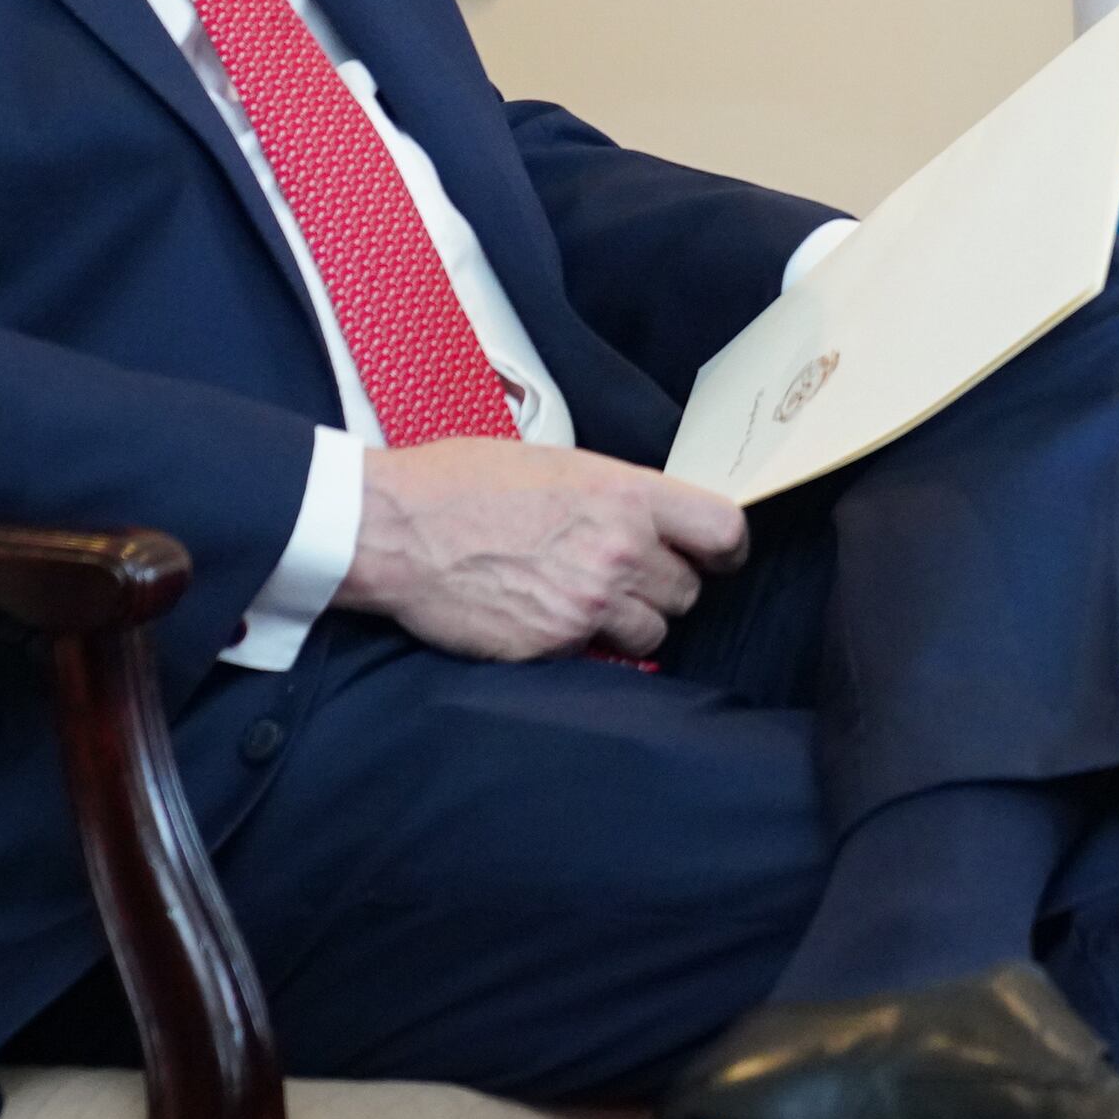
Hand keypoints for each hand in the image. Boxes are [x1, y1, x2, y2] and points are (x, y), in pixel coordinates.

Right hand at [347, 438, 748, 663]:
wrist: (394, 529)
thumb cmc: (461, 483)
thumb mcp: (554, 464)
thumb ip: (613, 495)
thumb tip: (645, 516)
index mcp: (627, 495)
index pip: (723, 530)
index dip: (724, 549)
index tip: (714, 555)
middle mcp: (621, 550)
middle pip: (689, 589)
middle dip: (662, 587)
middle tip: (621, 576)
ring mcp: (590, 603)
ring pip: (652, 631)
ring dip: (628, 622)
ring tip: (580, 598)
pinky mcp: (556, 645)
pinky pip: (598, 655)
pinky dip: (580, 643)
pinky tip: (543, 616)